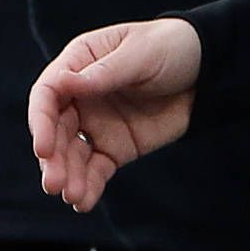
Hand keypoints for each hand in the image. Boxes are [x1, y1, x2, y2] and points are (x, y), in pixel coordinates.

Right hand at [28, 18, 200, 210]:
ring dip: (68, 176)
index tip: (43, 147)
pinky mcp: (115, 148)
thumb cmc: (170, 47)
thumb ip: (104, 73)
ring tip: (72, 196)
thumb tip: (63, 83)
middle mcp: (80, 96)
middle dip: (53, 158)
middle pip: (56, 130)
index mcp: (79, 64)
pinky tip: (83, 202)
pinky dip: (89, 186)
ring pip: (72, 154)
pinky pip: (96, 170)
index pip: (47, 94)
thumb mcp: (140, 54)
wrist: (208, 72)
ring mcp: (96, 124)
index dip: (41, 121)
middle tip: (54, 184)